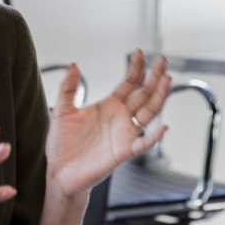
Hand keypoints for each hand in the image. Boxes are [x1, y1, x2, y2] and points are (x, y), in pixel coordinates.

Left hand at [46, 52, 170, 198]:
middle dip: (154, 78)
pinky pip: (143, 144)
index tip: (141, 52)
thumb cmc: (61, 143)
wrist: (58, 172)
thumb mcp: (61, 112)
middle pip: (144, 94)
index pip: (129, 83)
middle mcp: (121, 118)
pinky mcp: (123, 152)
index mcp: (109, 106)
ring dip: (159, 98)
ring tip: (166, 81)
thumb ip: (68, 89)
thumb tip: (74, 65)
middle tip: (164, 61)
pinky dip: (154, 137)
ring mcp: (125, 134)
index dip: (136, 68)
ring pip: (149, 113)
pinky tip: (163, 126)